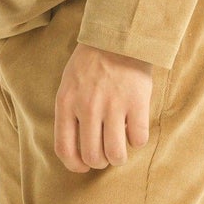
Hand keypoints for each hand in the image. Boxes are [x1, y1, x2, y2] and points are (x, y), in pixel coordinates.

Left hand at [53, 42, 155, 171]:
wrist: (119, 36)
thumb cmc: (91, 62)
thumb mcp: (69, 84)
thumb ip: (69, 112)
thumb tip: (76, 148)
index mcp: (66, 103)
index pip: (64, 149)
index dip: (75, 165)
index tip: (84, 167)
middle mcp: (87, 107)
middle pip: (92, 156)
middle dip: (101, 161)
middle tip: (106, 154)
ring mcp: (112, 105)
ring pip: (116, 154)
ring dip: (119, 157)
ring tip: (121, 148)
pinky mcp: (136, 102)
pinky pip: (138, 139)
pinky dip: (137, 141)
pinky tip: (135, 130)